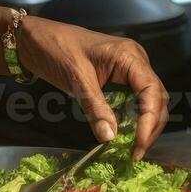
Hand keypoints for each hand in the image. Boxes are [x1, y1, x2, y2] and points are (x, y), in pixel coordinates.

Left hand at [14, 16, 168, 157]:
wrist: (34, 38)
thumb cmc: (55, 48)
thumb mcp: (76, 79)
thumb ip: (95, 107)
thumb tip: (111, 138)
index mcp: (129, 56)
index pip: (152, 91)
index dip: (149, 120)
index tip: (138, 145)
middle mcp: (135, 61)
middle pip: (155, 98)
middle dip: (150, 127)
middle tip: (136, 153)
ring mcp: (128, 70)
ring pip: (147, 101)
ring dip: (143, 125)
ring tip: (133, 148)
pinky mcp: (118, 78)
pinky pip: (132, 100)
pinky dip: (131, 119)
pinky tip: (124, 134)